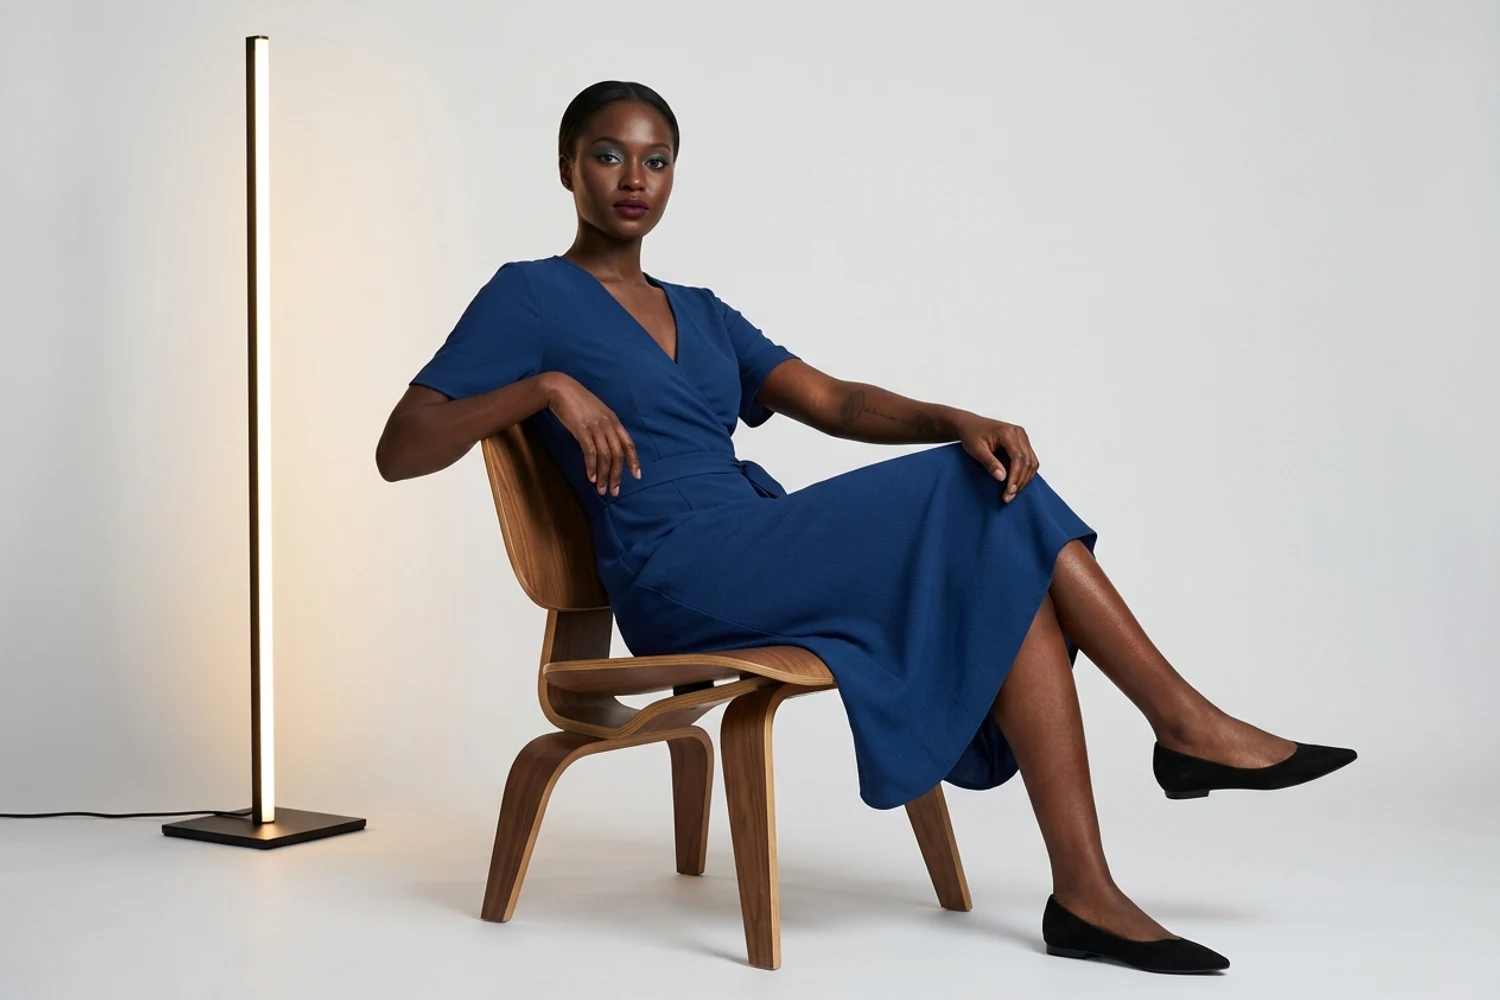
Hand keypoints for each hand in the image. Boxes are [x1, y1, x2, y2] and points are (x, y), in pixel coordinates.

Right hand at [542, 374, 640, 495]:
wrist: (561, 388)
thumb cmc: (578, 402)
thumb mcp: (598, 413)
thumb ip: (605, 427)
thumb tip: (608, 447)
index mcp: (614, 420)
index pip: (629, 444)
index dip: (634, 461)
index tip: (637, 476)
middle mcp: (608, 425)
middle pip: (618, 454)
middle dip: (617, 475)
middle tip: (614, 491)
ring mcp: (595, 427)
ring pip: (605, 456)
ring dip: (604, 475)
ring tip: (601, 489)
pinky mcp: (582, 430)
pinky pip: (590, 452)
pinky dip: (591, 467)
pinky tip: (590, 477)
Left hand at [955, 414, 1037, 502]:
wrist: (969, 425)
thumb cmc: (971, 434)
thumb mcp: (976, 449)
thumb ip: (989, 462)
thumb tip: (1002, 478)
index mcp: (1009, 433)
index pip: (1018, 458)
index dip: (1015, 477)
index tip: (1008, 491)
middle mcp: (1019, 433)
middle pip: (1028, 462)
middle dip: (1020, 481)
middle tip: (1008, 496)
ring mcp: (1023, 438)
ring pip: (1032, 463)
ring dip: (1024, 480)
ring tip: (1011, 493)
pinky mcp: (1022, 443)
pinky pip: (1030, 461)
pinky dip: (1025, 474)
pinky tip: (1015, 484)